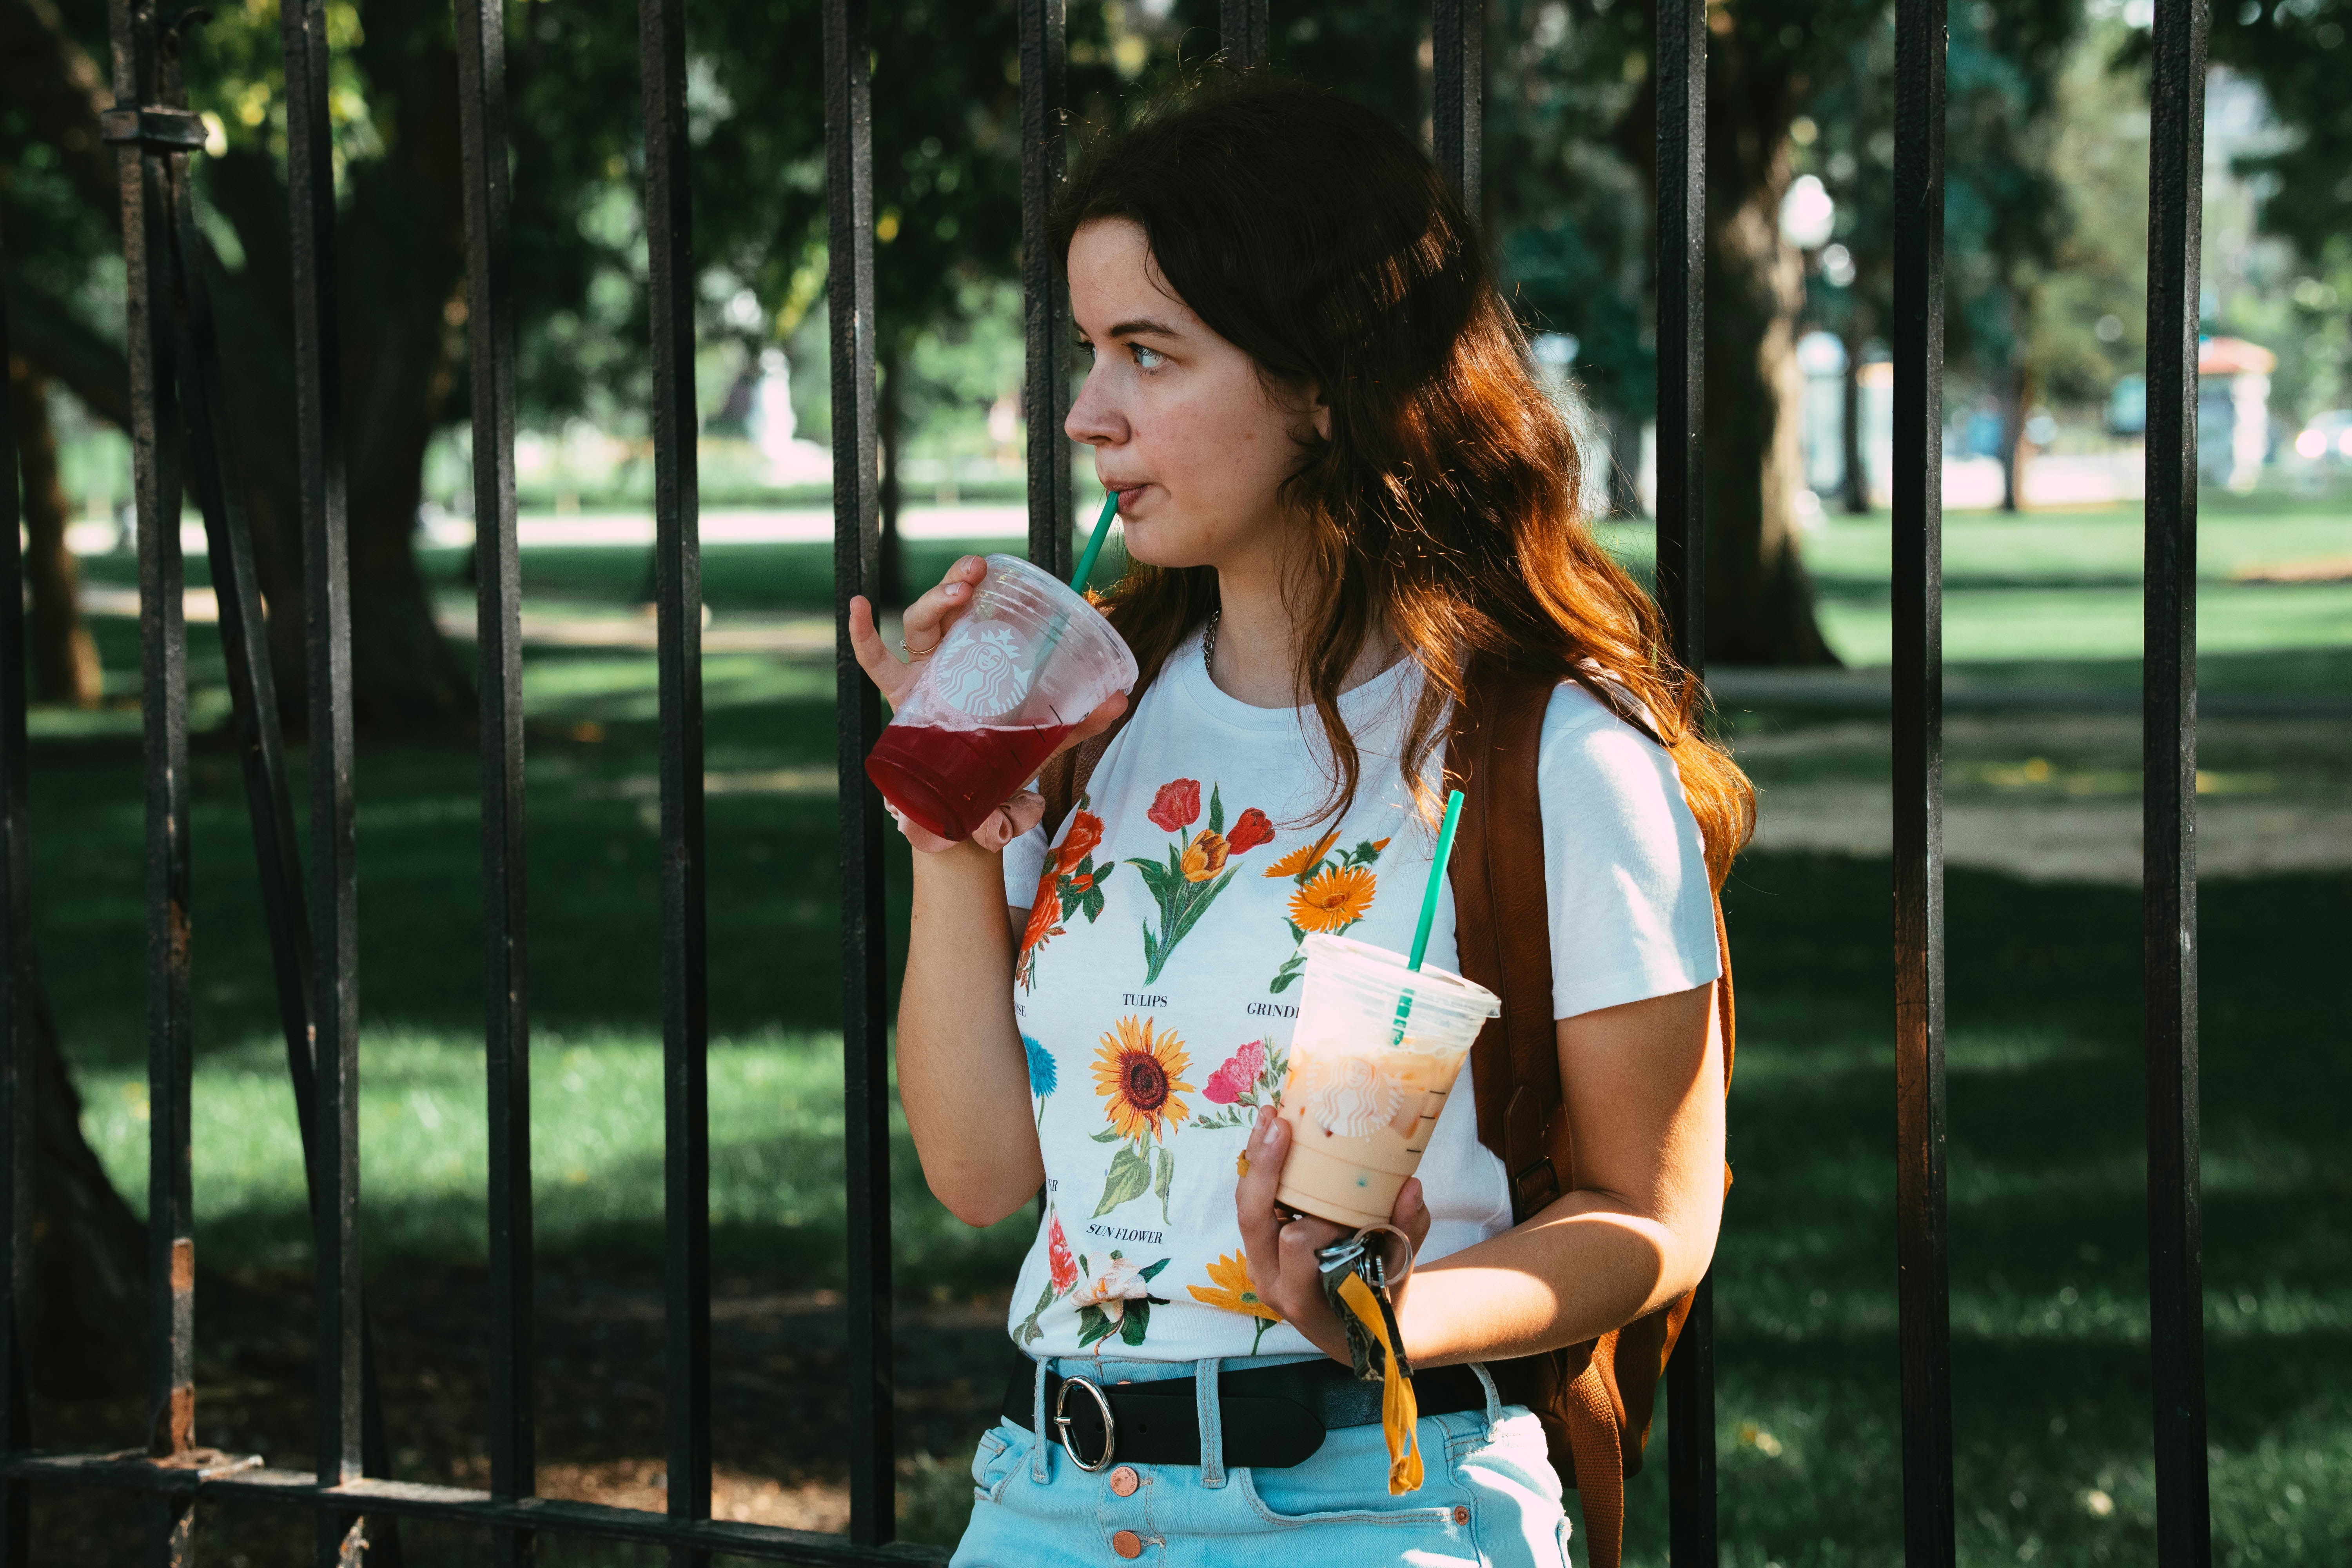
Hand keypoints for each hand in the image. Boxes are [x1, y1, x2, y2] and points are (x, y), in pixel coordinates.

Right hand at [848, 558, 1128, 853]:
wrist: (975, 804)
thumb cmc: (1003, 758)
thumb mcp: (1044, 736)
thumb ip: (1080, 720)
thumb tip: (1122, 701)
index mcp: (979, 659)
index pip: (973, 612)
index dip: (975, 584)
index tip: (991, 565)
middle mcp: (947, 659)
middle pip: (945, 609)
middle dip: (956, 582)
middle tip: (977, 570)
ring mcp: (921, 676)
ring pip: (918, 625)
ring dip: (933, 600)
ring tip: (958, 591)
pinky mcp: (901, 699)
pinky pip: (874, 662)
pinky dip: (862, 634)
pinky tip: (857, 605)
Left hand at [1235, 1106, 1430, 1364]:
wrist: (1355, 1332)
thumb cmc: (1377, 1303)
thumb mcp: (1397, 1275)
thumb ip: (1405, 1233)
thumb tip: (1411, 1185)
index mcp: (1300, 1295)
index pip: (1296, 1243)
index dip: (1316, 1218)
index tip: (1340, 1197)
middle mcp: (1269, 1280)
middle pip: (1251, 1217)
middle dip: (1265, 1168)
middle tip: (1281, 1123)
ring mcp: (1259, 1262)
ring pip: (1246, 1205)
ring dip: (1257, 1161)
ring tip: (1271, 1116)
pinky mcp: (1260, 1245)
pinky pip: (1253, 1203)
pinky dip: (1261, 1169)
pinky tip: (1271, 1131)